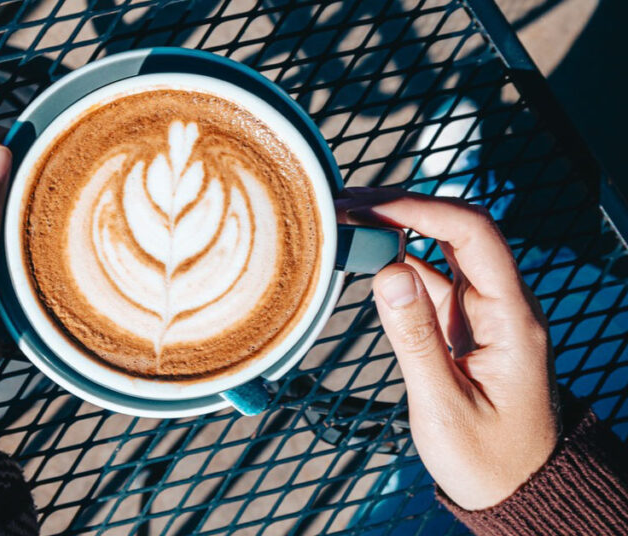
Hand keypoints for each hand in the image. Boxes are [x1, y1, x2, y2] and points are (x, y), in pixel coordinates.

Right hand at [340, 188, 558, 510]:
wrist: (516, 489)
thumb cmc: (487, 460)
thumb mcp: (445, 406)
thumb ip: (416, 339)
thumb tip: (387, 274)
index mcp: (513, 318)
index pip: (473, 235)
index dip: (420, 209)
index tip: (368, 206)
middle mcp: (502, 304)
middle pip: (458, 230)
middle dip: (403, 207)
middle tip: (345, 203)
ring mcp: (484, 312)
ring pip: (442, 250)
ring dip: (396, 230)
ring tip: (345, 223)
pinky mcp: (465, 325)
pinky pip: (432, 279)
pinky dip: (395, 263)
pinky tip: (363, 260)